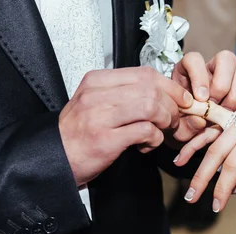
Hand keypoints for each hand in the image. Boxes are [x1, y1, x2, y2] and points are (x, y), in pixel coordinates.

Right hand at [58, 67, 193, 185]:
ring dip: (164, 121)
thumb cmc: (79, 134)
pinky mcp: (106, 139)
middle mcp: (97, 95)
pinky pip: (144, 131)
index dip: (169, 86)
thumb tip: (162, 93)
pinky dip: (154, 139)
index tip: (180, 99)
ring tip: (159, 132)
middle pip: (151, 88)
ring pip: (150, 106)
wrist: (54, 158)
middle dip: (170, 105)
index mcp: (97, 81)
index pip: (144, 73)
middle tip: (171, 121)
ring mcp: (100, 116)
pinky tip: (146, 145)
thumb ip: (124, 94)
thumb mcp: (96, 103)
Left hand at [169, 51, 235, 144]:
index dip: (198, 76)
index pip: (195, 59)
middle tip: (215, 106)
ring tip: (226, 114)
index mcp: (189, 71)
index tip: (200, 98)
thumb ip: (185, 125)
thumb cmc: (184, 126)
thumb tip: (201, 121)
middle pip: (226, 58)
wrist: (195, 136)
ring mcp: (232, 77)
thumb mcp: (178, 129)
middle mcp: (212, 68)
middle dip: (222, 85)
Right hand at [177, 101, 235, 212]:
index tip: (216, 206)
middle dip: (202, 179)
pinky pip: (209, 133)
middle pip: (217, 153)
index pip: (234, 164)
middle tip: (191, 199)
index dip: (223, 188)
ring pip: (210, 143)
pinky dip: (195, 145)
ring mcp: (235, 118)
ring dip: (194, 163)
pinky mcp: (231, 120)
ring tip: (186, 183)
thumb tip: (230, 190)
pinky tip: (181, 159)